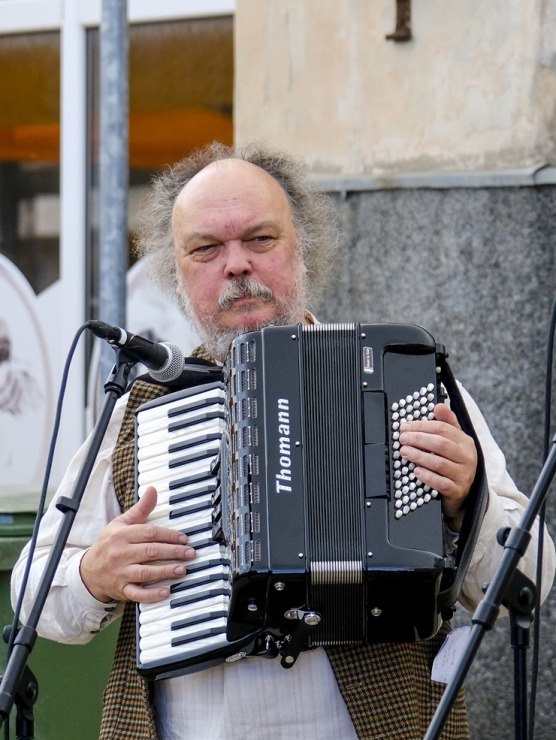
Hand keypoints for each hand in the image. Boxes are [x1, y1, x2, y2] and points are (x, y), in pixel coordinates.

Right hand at [80, 486, 195, 603]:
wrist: (88, 572)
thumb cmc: (109, 545)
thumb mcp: (121, 523)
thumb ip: (140, 509)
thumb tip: (153, 490)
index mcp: (121, 535)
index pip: (149, 533)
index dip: (168, 535)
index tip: (184, 538)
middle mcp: (120, 554)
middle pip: (150, 552)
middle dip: (172, 552)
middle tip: (189, 553)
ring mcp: (120, 573)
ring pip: (145, 572)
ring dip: (165, 571)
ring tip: (182, 569)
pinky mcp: (121, 589)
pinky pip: (137, 594)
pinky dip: (151, 595)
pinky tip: (166, 592)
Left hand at [398, 403, 477, 531]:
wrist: (465, 493)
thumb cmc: (455, 463)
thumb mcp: (454, 442)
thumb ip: (447, 423)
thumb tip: (438, 405)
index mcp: (465, 442)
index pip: (443, 429)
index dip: (422, 426)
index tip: (405, 426)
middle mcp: (467, 457)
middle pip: (441, 444)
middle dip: (419, 439)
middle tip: (402, 438)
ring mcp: (464, 475)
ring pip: (439, 463)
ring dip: (419, 456)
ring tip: (404, 452)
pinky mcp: (458, 490)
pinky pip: (442, 483)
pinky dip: (428, 477)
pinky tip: (416, 471)